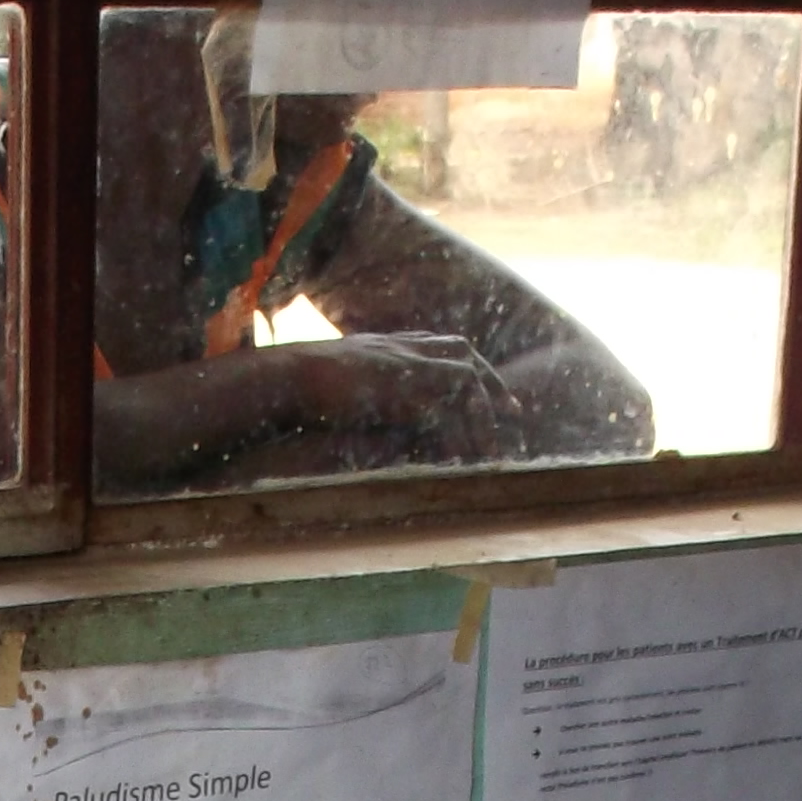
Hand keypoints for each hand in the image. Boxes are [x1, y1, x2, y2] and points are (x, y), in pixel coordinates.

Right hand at [276, 331, 513, 453]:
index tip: (482, 385)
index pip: (440, 346)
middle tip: (512, 411)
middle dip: (490, 382)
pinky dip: (465, 431)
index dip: (465, 366)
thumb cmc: (298, 383)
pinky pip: (453, 405)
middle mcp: (404, 347)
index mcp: (389, 344)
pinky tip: (470, 456)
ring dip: (483, 413)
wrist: (289, 378)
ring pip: (465, 378)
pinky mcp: (410, 384)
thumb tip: (362, 406)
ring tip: (494, 447)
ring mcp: (408, 361)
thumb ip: (361, 384)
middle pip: (463, 353)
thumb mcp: (338, 380)